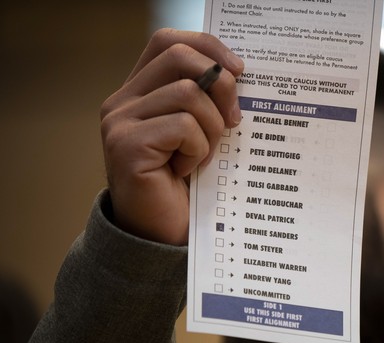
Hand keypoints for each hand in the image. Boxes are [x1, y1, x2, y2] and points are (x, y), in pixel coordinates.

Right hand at [100, 28, 243, 244]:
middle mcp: (122, 102)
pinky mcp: (128, 145)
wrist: (162, 234)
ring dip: (211, 129)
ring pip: (189, 94)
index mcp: (139, 92)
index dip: (207, 46)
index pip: (168, 42)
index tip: (239, 69)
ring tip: (203, 157)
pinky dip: (199, 151)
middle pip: (179, 57)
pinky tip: (187, 171)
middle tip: (234, 120)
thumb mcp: (198, 132)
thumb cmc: (185, 184)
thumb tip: (237, 73)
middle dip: (220, 85)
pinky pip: (185, 127)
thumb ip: (205, 99)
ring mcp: (120, 123)